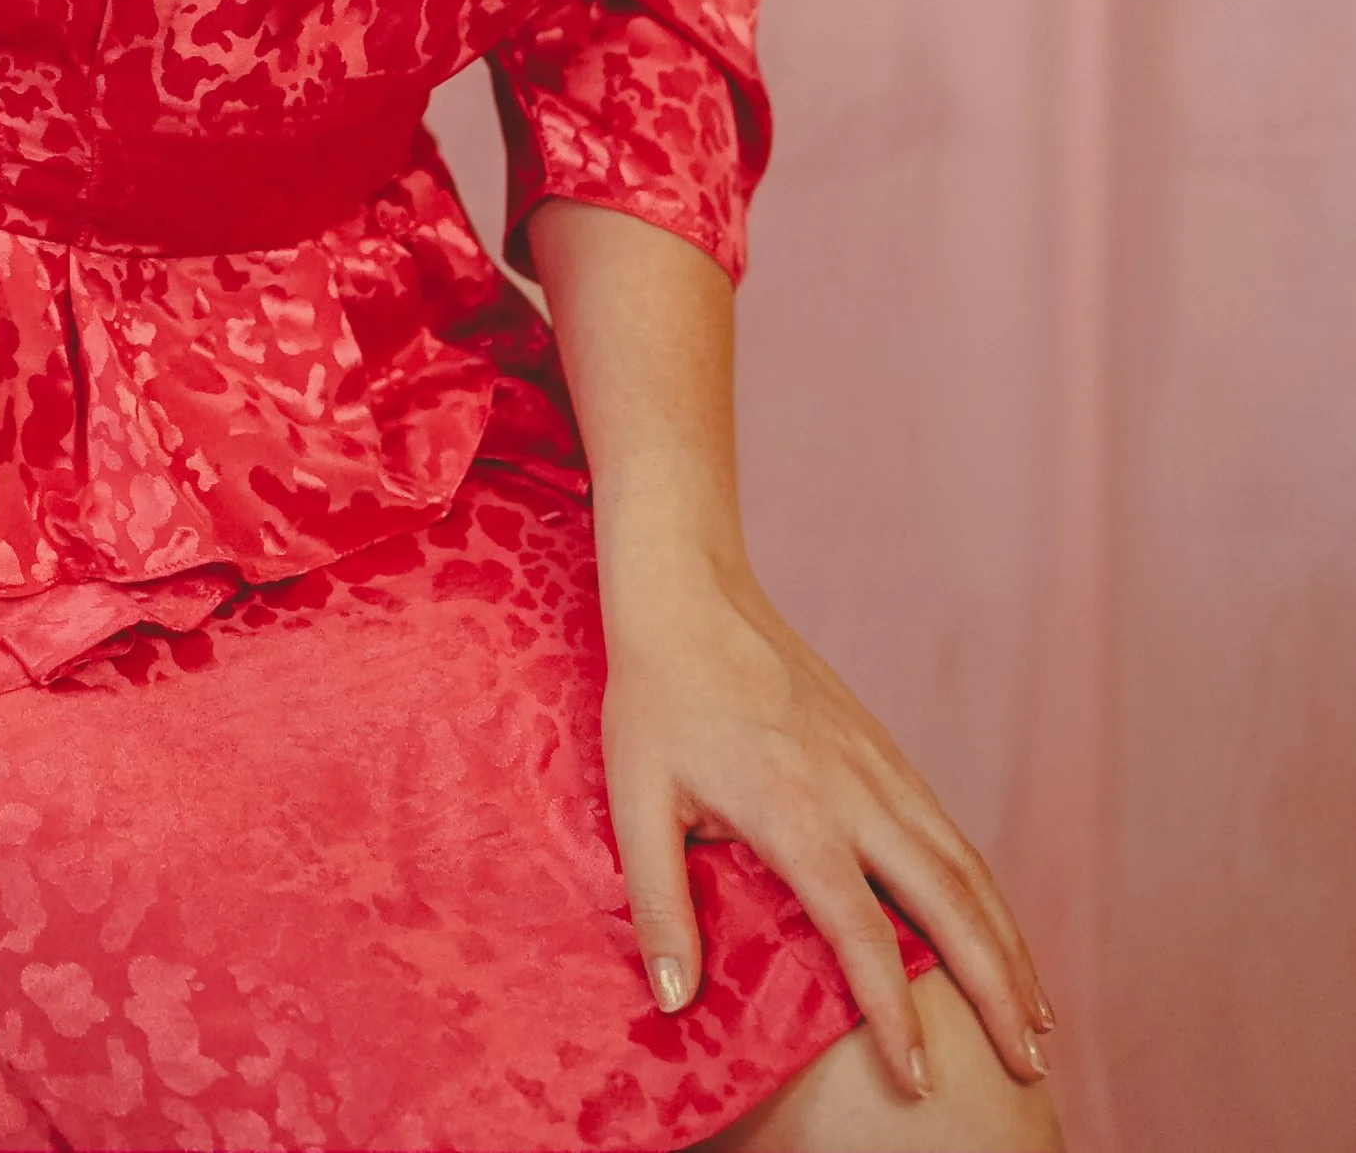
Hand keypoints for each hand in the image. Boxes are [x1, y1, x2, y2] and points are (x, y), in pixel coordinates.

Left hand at [601, 554, 1053, 1104]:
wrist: (692, 591)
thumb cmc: (657, 698)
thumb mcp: (636, 800)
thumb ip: (659, 904)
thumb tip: (673, 1001)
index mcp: (797, 813)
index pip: (864, 934)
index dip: (895, 1015)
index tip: (919, 1081)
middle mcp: (857, 792)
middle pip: (951, 904)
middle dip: (998, 990)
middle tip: (1030, 1066)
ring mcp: (880, 766)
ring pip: (966, 867)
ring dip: (1009, 944)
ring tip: (1038, 1017)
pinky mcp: (885, 749)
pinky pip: (951, 830)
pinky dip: (987, 891)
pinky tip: (997, 929)